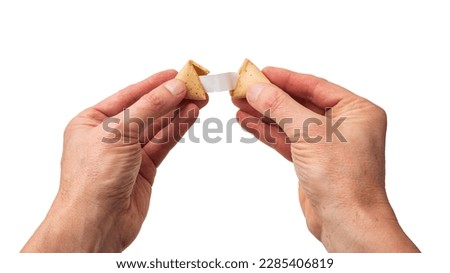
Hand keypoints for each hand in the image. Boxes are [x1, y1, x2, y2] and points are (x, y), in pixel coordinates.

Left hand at [22, 70, 205, 251]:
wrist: (96, 223)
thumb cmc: (93, 179)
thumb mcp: (119, 133)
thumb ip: (149, 107)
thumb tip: (174, 87)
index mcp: (90, 122)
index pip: (128, 96)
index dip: (153, 83)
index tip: (175, 73)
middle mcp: (109, 137)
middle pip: (146, 110)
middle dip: (170, 97)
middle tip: (194, 85)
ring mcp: (128, 154)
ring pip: (158, 127)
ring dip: (178, 112)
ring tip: (200, 97)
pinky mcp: (144, 169)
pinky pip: (163, 143)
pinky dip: (177, 129)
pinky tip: (191, 116)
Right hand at [233, 67, 418, 251]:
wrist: (346, 222)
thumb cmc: (343, 179)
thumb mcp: (309, 133)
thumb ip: (281, 107)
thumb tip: (257, 89)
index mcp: (357, 111)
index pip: (315, 86)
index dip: (285, 78)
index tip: (261, 72)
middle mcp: (345, 125)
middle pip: (300, 103)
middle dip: (270, 97)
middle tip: (244, 87)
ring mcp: (328, 145)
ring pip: (291, 122)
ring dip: (264, 114)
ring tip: (239, 103)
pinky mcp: (313, 162)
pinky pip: (287, 140)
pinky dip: (268, 132)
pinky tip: (248, 122)